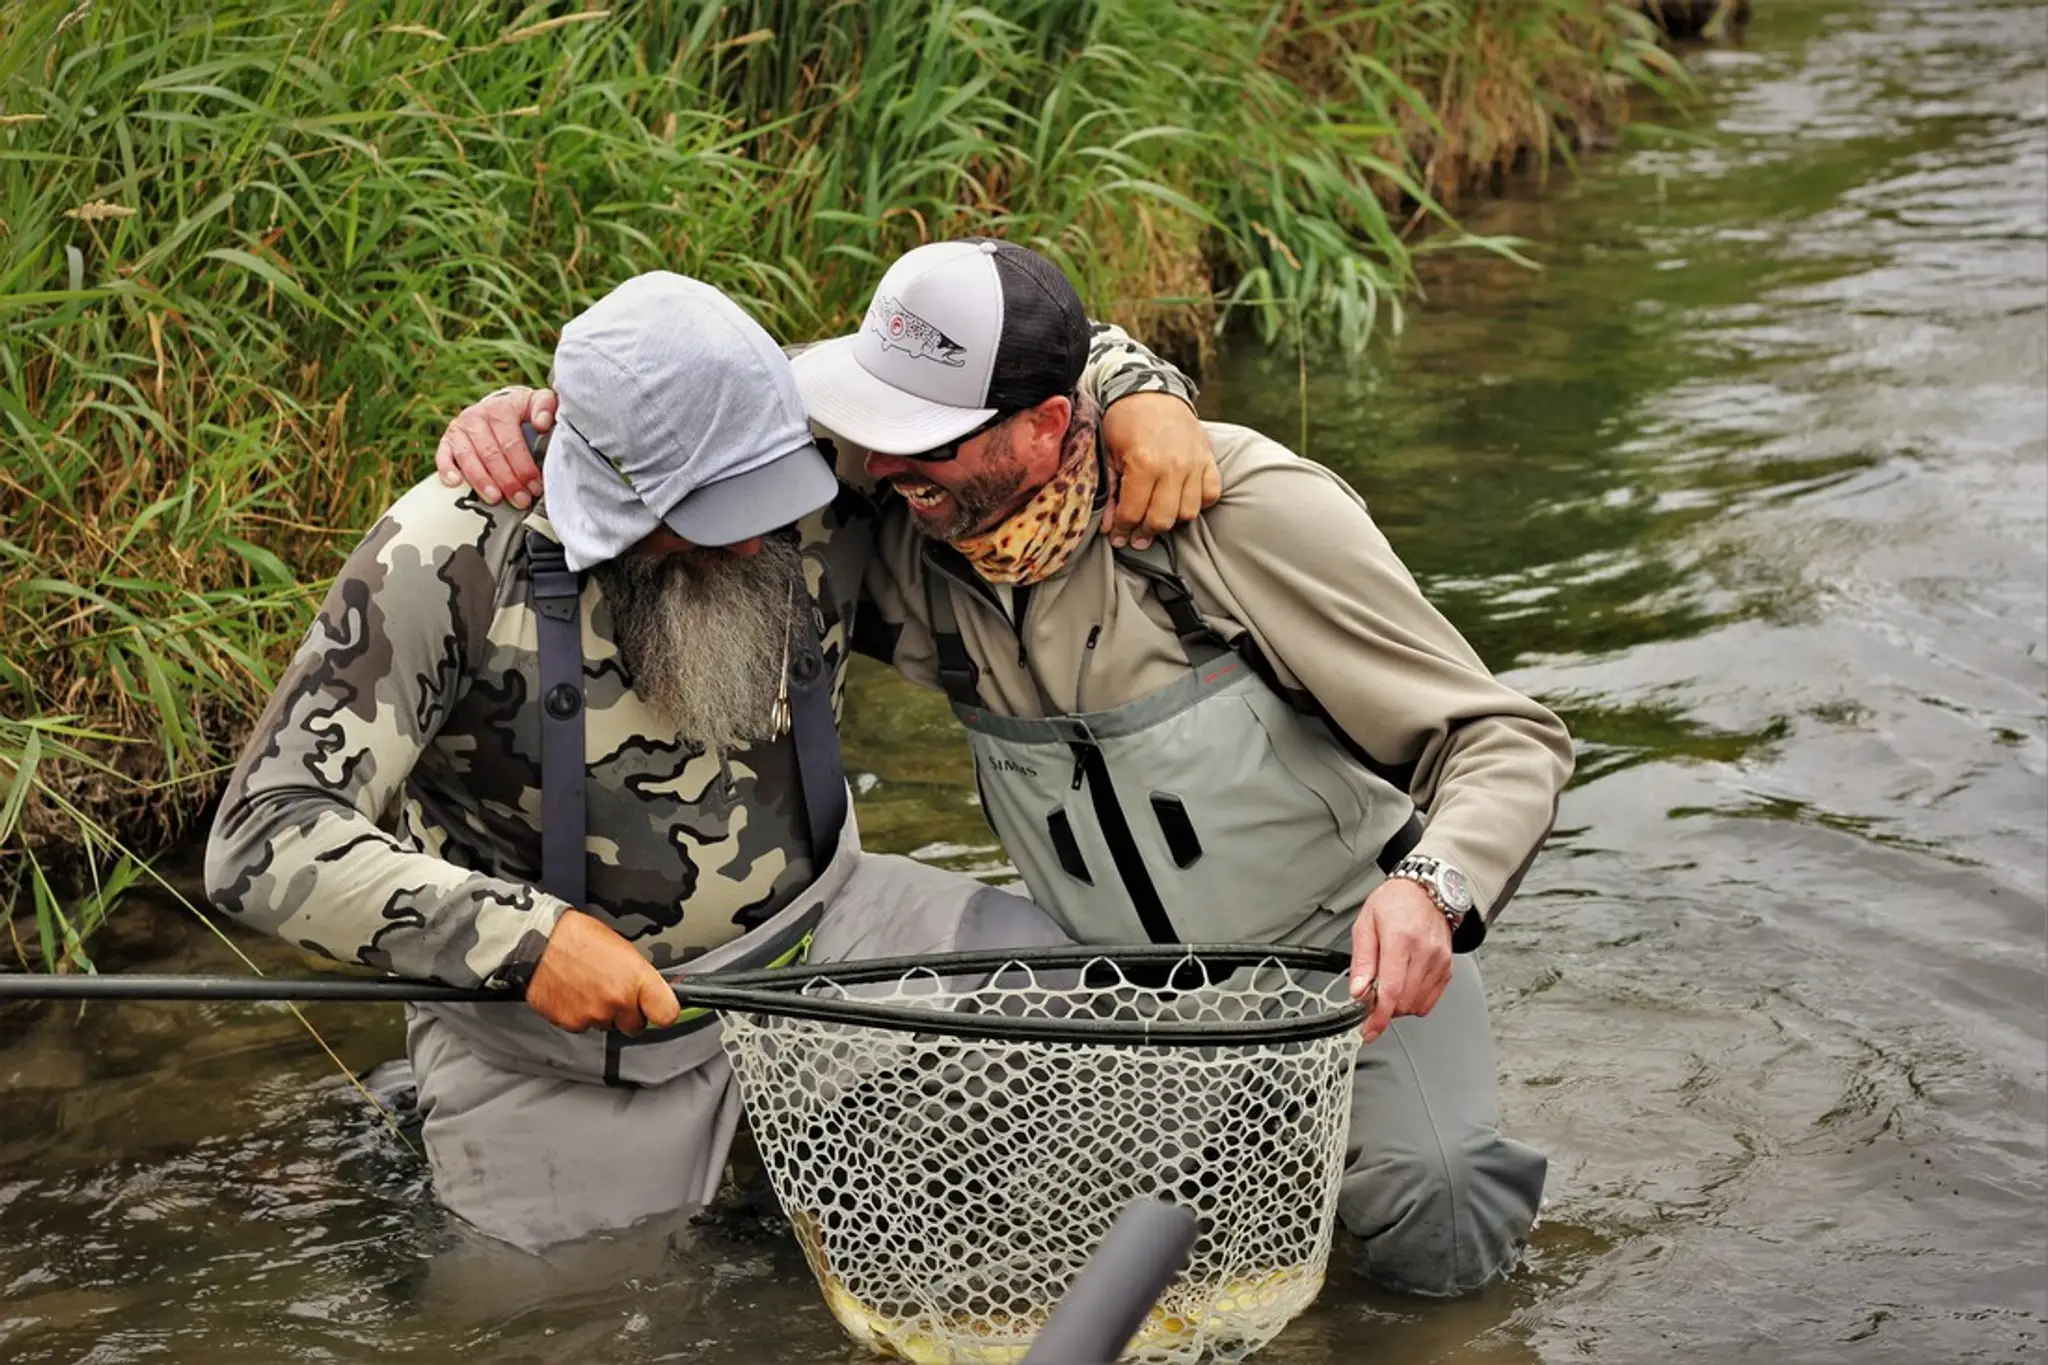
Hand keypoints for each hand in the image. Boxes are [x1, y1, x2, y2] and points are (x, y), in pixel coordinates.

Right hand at [435, 386, 557, 508]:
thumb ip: (545, 407)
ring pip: (468, 458)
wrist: (498, 407)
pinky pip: (443, 456)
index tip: (535, 487)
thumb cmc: (523, 412)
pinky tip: (455, 484)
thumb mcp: (536, 403)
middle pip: (491, 453)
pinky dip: (447, 470)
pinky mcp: (447, 440)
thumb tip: (542, 423)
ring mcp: (460, 429)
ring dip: (482, 481)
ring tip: (495, 499)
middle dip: (507, 481)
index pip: (512, 442)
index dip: (524, 467)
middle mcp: (477, 416)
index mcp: (501, 408)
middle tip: (520, 500)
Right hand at [524, 908, 680, 1034]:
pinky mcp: (571, 1024)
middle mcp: (618, 1000)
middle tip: (613, 992)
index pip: (667, 1014)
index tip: (660, 1010)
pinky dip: (579, 1013)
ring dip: (601, 1012)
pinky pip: (583, 1026)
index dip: (663, 1013)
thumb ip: (639, 976)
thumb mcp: (622, 948)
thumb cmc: (579, 938)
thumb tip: (651, 990)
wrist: (538, 943)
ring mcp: (594, 1015)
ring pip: (607, 1025)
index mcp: (636, 978)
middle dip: (627, 1013)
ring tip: (588, 985)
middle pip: (635, 1025)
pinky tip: (573, 993)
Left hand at [1098, 392, 1220, 549]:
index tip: (1117, 536)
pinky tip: (1181, 500)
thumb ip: (1112, 492)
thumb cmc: (1125, 420)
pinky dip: (1198, 503)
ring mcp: (1194, 463)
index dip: (1122, 529)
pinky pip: (1211, 494)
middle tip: (1135, 535)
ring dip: (1171, 520)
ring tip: (1157, 517)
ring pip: (1188, 512)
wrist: (1151, 390)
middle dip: (1144, 532)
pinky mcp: (1208, 459)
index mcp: (1144, 463)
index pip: (1134, 513)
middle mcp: (1173, 466)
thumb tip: (1110, 526)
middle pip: (1162, 519)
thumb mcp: (1110, 454)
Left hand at [1348, 877, 1453, 1043]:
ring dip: (1399, 1005)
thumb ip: (1361, 961)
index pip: (1391, 990)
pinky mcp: (1447, 969)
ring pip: (1417, 1005)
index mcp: (1401, 939)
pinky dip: (1413, 1001)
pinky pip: (1429, 1000)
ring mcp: (1439, 962)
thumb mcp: (1366, 925)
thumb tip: (1358, 992)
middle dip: (1384, 1008)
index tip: (1368, 1031)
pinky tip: (1404, 984)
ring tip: (1388, 985)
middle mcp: (1425, 952)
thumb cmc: (1394, 903)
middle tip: (1371, 996)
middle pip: (1404, 1002)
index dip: (1378, 1017)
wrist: (1426, 891)